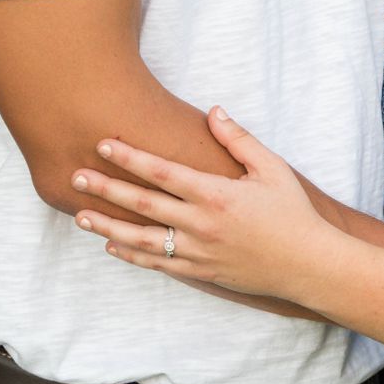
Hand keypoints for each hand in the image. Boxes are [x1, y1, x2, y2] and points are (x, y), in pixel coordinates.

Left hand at [71, 108, 333, 299]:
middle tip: (75, 174)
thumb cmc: (293, 212)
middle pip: (142, 204)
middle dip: (105, 188)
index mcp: (216, 194)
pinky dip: (132, 255)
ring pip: (141, 239)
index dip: (130, 157)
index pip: (162, 172)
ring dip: (108, 227)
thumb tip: (213, 111)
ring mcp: (198, 251)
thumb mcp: (272, 168)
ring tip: (80, 216)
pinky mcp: (201, 272)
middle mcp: (201, 224)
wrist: (308, 265)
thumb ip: (239, 139)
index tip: (103, 143)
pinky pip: (158, 264)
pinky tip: (112, 246)